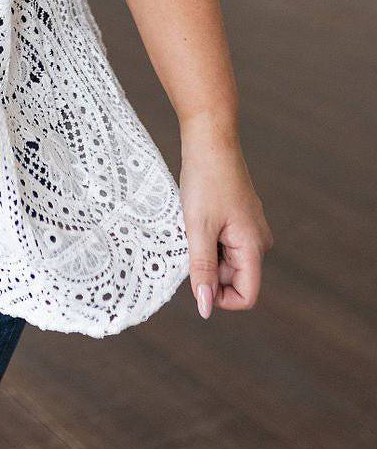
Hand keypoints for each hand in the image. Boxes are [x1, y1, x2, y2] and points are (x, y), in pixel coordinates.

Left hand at [179, 125, 273, 319]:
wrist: (210, 140)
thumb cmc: (205, 180)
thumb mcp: (198, 228)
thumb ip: (202, 270)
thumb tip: (205, 308)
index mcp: (254, 247)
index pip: (246, 296)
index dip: (220, 297)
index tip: (195, 275)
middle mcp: (258, 242)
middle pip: (233, 278)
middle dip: (208, 269)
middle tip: (189, 239)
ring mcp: (249, 230)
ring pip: (225, 260)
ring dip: (205, 251)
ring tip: (192, 224)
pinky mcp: (239, 219)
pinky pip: (223, 243)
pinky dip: (206, 238)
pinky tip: (196, 217)